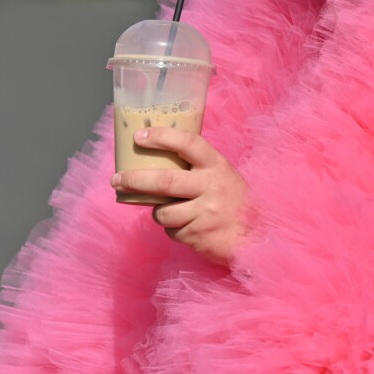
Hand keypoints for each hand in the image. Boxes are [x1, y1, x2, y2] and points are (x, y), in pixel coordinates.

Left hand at [112, 128, 250, 266]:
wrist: (257, 237)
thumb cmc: (233, 202)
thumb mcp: (221, 176)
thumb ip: (195, 168)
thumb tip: (153, 159)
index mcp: (216, 165)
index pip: (187, 143)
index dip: (161, 137)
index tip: (139, 136)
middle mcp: (212, 186)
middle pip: (164, 180)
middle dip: (134, 180)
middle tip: (116, 180)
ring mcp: (206, 212)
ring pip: (163, 211)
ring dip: (158, 213)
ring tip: (170, 212)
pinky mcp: (199, 234)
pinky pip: (172, 231)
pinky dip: (173, 230)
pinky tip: (189, 227)